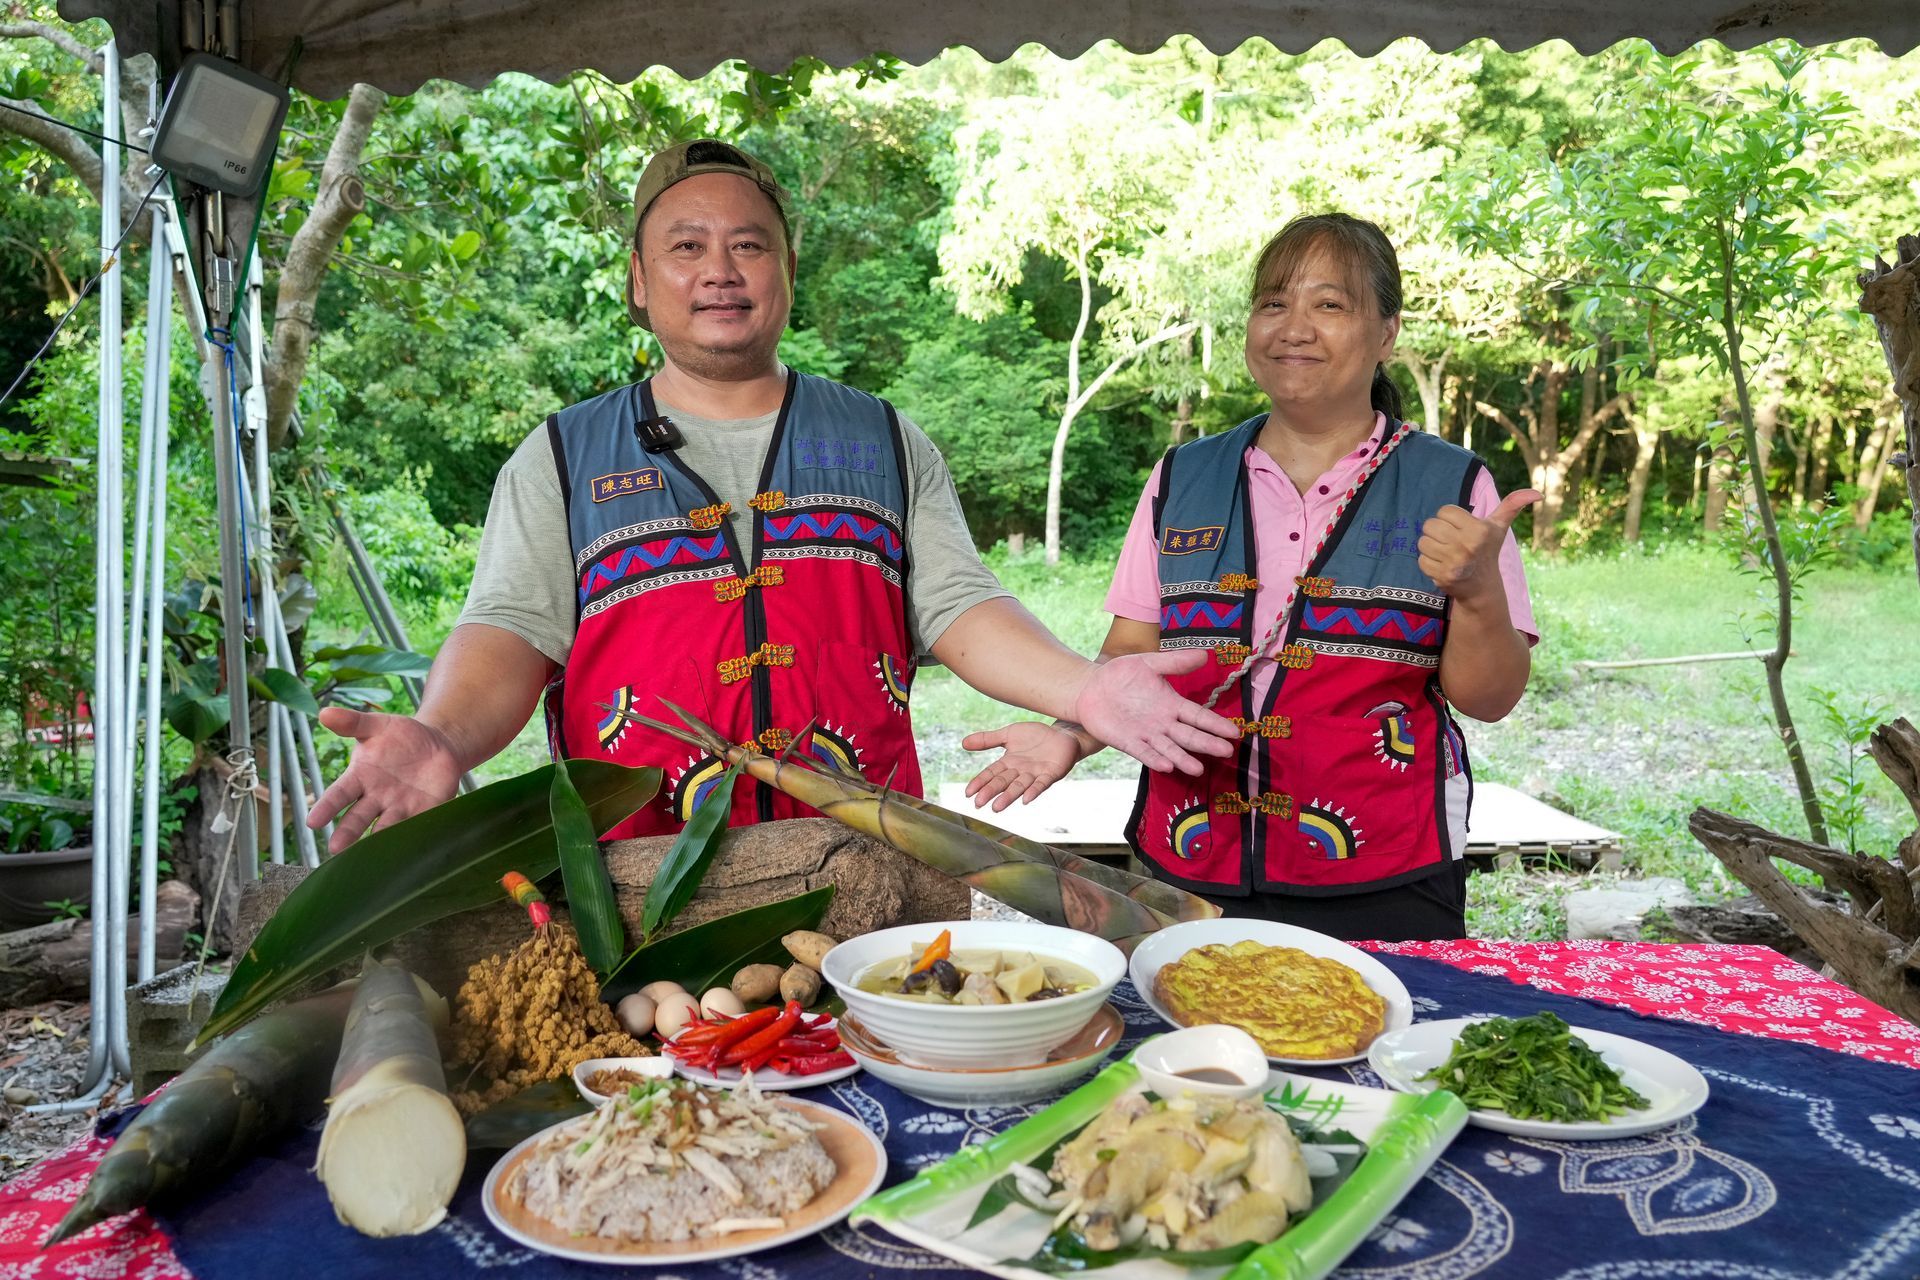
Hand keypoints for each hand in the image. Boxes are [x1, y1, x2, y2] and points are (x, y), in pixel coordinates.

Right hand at [306, 706, 465, 852]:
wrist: (437, 744)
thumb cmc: (400, 736)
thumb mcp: (377, 726)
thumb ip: (353, 723)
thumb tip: (325, 712)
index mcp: (360, 778)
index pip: (338, 795)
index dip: (326, 807)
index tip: (311, 822)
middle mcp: (376, 798)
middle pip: (358, 818)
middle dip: (348, 832)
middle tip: (335, 849)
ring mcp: (401, 807)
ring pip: (386, 827)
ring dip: (379, 840)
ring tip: (370, 855)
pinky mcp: (426, 811)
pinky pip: (418, 825)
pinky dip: (413, 835)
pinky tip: (410, 848)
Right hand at [961, 722, 1081, 811]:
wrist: (1062, 734)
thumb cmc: (1035, 736)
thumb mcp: (1008, 734)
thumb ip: (987, 739)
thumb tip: (963, 743)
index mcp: (1009, 763)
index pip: (991, 773)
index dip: (980, 782)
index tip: (968, 793)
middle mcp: (1020, 771)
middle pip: (1003, 782)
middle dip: (991, 792)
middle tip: (978, 803)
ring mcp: (1035, 774)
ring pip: (1019, 786)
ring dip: (1008, 797)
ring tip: (996, 807)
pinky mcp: (1051, 773)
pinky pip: (1041, 784)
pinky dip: (1034, 791)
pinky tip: (1026, 799)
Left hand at [1070, 650, 1239, 776]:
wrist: (1090, 687)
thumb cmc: (1121, 674)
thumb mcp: (1148, 663)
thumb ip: (1175, 662)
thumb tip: (1205, 654)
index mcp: (1171, 704)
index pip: (1198, 716)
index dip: (1215, 724)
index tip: (1234, 732)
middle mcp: (1163, 723)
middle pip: (1189, 735)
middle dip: (1207, 743)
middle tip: (1226, 751)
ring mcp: (1146, 734)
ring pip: (1169, 748)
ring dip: (1183, 758)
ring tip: (1198, 768)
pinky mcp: (1128, 742)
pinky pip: (1144, 752)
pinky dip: (1155, 759)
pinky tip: (1167, 767)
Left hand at [1418, 489, 1540, 605]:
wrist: (1482, 588)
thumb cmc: (1488, 551)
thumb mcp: (1499, 528)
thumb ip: (1512, 505)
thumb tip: (1536, 493)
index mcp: (1479, 530)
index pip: (1444, 511)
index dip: (1449, 518)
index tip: (1459, 528)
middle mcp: (1466, 545)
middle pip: (1430, 525)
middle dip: (1438, 531)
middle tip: (1451, 540)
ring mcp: (1454, 562)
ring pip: (1423, 542)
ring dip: (1431, 546)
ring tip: (1446, 552)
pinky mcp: (1442, 576)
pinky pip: (1421, 560)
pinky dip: (1428, 562)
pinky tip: (1442, 564)